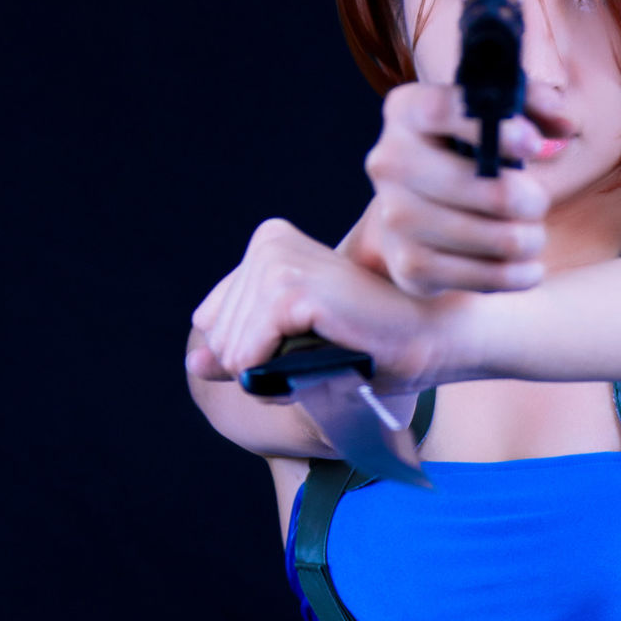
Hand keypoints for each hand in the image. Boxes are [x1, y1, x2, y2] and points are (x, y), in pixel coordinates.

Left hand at [185, 217, 461, 388]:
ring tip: (323, 356)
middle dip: (262, 367)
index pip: (212, 319)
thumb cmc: (370, 347)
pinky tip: (317, 361)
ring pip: (230, 351)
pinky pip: (247, 356)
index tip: (305, 343)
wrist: (428, 340)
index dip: (252, 352)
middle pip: (218, 337)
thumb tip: (192, 364)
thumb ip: (239, 353)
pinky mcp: (290, 291)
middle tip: (320, 354)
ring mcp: (277, 263)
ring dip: (274, 375)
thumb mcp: (292, 349)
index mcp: (268, 243)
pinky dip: (277, 378)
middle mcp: (268, 242)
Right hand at [355, 82, 548, 296]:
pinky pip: (481, 276)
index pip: (444, 110)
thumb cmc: (464, 157)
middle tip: (539, 203)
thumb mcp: (490, 118)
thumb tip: (563, 123)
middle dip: (530, 199)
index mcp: (406, 112)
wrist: (415, 217)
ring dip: (528, 239)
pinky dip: (516, 275)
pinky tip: (529, 269)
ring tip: (533, 236)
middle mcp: (389, 162)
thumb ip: (528, 104)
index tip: (533, 145)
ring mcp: (394, 217)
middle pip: (482, 186)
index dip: (497, 129)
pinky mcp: (409, 265)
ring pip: (492, 236)